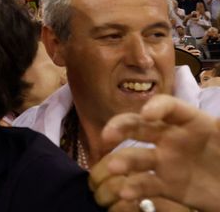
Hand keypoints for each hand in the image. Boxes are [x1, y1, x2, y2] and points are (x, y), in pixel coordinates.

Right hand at [88, 95, 219, 210]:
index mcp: (190, 122)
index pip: (168, 107)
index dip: (156, 107)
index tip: (146, 114)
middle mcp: (170, 137)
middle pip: (139, 125)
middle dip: (120, 127)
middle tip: (108, 136)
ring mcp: (164, 161)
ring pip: (136, 156)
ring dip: (122, 160)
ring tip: (113, 168)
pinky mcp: (163, 185)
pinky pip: (144, 184)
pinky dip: (132, 188)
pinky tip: (126, 192)